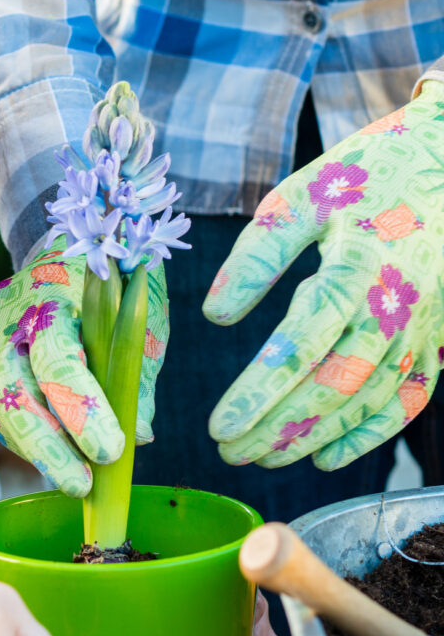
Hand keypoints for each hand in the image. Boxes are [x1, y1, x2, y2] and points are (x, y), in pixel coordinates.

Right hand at [0, 236, 169, 496]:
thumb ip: (136, 372)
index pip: (58, 361)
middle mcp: (6, 322)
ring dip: (39, 453)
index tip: (112, 451)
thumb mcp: (140, 316)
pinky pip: (4, 414)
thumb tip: (140, 436)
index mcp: (50, 298)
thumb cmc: (114, 282)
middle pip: (13, 395)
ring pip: (2, 410)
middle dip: (48, 448)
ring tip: (78, 483)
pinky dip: (32, 442)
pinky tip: (60, 461)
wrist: (68, 247)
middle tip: (83, 486)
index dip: (83, 411)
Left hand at [204, 81, 443, 469]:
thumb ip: (258, 255)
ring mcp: (425, 328)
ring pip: (368, 401)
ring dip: (314, 437)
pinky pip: (408, 402)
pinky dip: (368, 436)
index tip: (218, 425)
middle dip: (279, 427)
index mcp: (359, 266)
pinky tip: (324, 458)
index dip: (260, 390)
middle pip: (334, 384)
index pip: (303, 342)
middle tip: (227, 451)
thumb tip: (214, 314)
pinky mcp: (439, 342)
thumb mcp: (302, 197)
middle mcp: (398, 305)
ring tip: (262, 457)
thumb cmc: (364, 177)